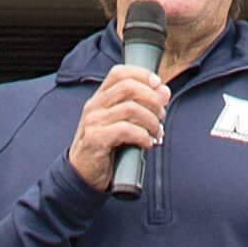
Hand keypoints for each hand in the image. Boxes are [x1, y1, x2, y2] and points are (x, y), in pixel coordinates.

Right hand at [67, 64, 168, 190]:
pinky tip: (146, 143)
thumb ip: (141, 106)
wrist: (83, 173)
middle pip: (128, 87)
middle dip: (152, 99)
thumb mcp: (122, 122)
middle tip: (161, 114)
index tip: (158, 85)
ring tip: (157, 132)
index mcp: (100, 98)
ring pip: (131, 109)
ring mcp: (94, 121)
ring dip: (151, 121)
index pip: (119, 73)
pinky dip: (142, 136)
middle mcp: (95, 106)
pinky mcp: (96, 139)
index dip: (142, 74)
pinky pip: (126, 130)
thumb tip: (164, 91)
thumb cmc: (106, 147)